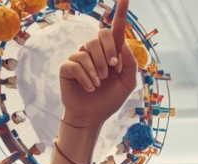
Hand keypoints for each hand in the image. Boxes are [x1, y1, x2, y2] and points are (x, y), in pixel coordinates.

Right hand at [60, 0, 137, 127]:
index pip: (115, 28)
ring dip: (98, 69)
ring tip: (99, 83)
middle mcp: (94, 51)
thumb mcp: (128, 84)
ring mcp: (79, 57)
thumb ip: (130, 63)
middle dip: (108, 53)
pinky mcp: (67, 67)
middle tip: (111, 70)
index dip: (120, 12)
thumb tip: (122, 43)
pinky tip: (90, 88)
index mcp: (111, 52)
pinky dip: (87, 78)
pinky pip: (77, 63)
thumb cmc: (109, 100)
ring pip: (88, 49)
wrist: (93, 117)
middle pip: (101, 35)